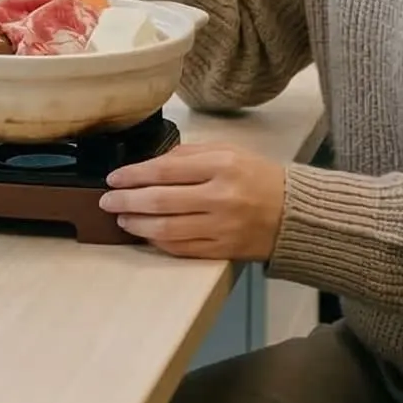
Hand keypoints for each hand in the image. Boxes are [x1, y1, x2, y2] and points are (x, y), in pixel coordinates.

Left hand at [97, 145, 286, 259]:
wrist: (295, 214)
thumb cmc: (259, 178)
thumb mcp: (229, 152)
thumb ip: (189, 155)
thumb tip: (149, 165)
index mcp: (222, 166)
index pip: (164, 170)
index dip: (133, 175)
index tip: (114, 178)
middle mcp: (220, 197)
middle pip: (159, 200)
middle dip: (126, 201)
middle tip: (107, 201)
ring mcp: (221, 227)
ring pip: (166, 229)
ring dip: (137, 225)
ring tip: (122, 219)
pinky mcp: (222, 250)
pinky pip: (181, 248)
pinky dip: (159, 242)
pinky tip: (146, 234)